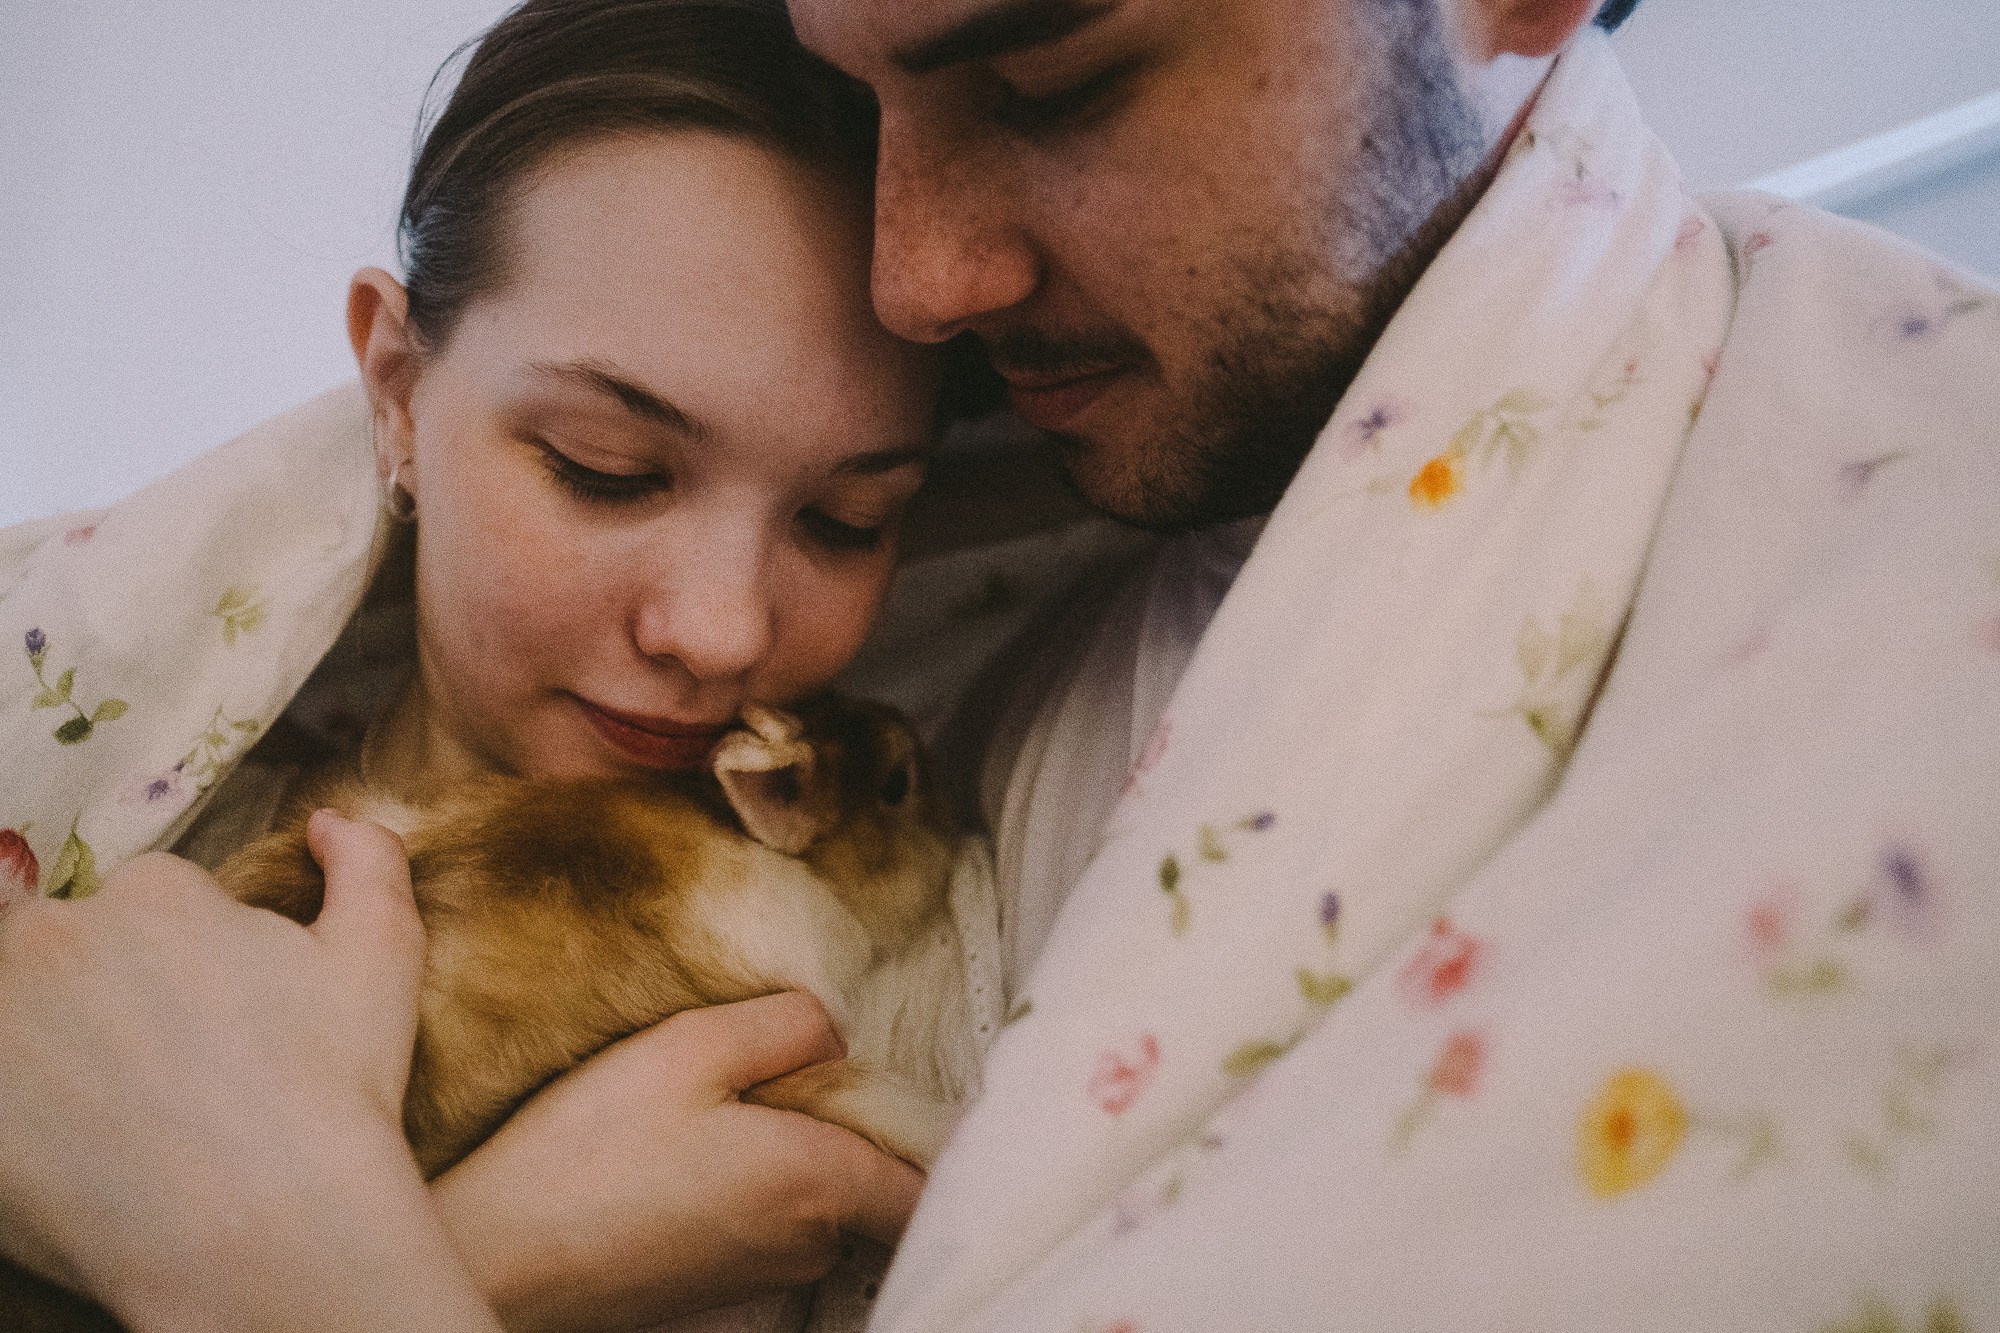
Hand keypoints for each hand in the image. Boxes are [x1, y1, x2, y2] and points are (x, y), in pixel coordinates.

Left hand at [0, 812, 498, 1331]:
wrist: (267, 1231)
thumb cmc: (333, 1092)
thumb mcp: (383, 956)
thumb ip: (369, 862)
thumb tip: (329, 820)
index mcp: (157, 893)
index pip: (148, 909)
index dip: (184, 970)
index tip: (211, 1030)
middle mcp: (56, 936)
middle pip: (66, 953)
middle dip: (106, 1002)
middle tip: (163, 1080)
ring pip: (19, 1015)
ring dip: (53, 1052)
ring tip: (115, 1121)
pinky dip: (23, 1114)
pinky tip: (75, 1152)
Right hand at [434, 990, 925, 1331]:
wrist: (492, 1259)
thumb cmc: (586, 1154)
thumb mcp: (690, 1046)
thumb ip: (788, 1024)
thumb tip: (834, 1032)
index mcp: (820, 1181)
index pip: (928, 1182)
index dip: (937, 1136)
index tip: (905, 1089)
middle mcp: (806, 1241)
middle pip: (869, 1177)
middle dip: (839, 1121)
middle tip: (770, 1073)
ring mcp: (761, 1274)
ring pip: (815, 1199)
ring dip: (785, 1151)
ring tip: (705, 1112)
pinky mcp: (714, 1288)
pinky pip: (764, 1224)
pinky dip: (742, 1185)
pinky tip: (675, 1155)